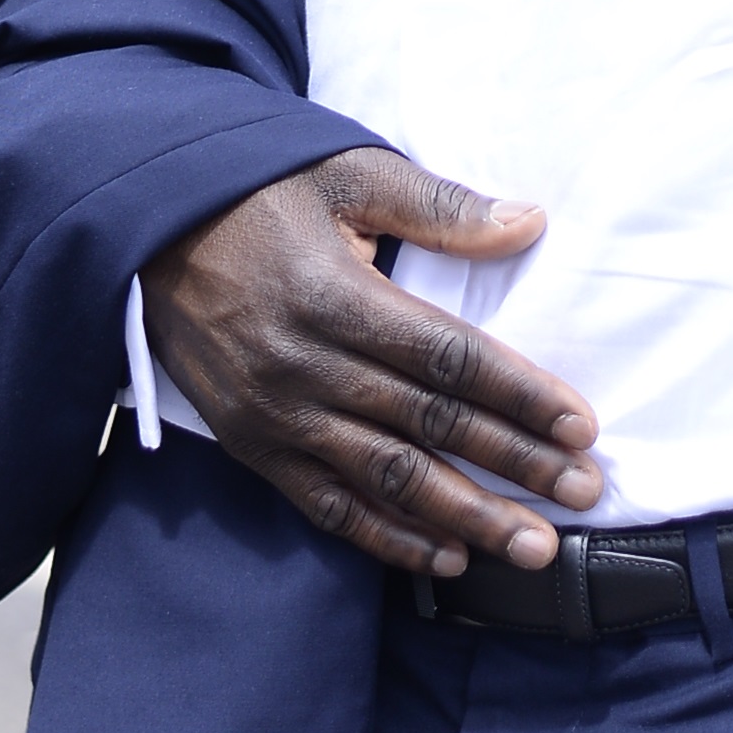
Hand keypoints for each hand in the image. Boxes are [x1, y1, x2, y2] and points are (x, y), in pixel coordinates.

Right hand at [142, 150, 601, 577]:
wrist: (148, 228)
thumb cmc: (260, 191)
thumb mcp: (349, 174)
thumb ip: (441, 207)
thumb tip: (529, 222)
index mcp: (338, 296)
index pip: (450, 358)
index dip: (521, 395)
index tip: (581, 426)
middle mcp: (308, 366)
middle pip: (431, 426)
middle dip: (515, 464)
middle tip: (584, 492)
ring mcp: (277, 414)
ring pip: (388, 479)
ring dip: (465, 517)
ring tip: (532, 546)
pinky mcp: (252, 444)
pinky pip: (328, 505)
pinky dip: (388, 538)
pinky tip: (444, 558)